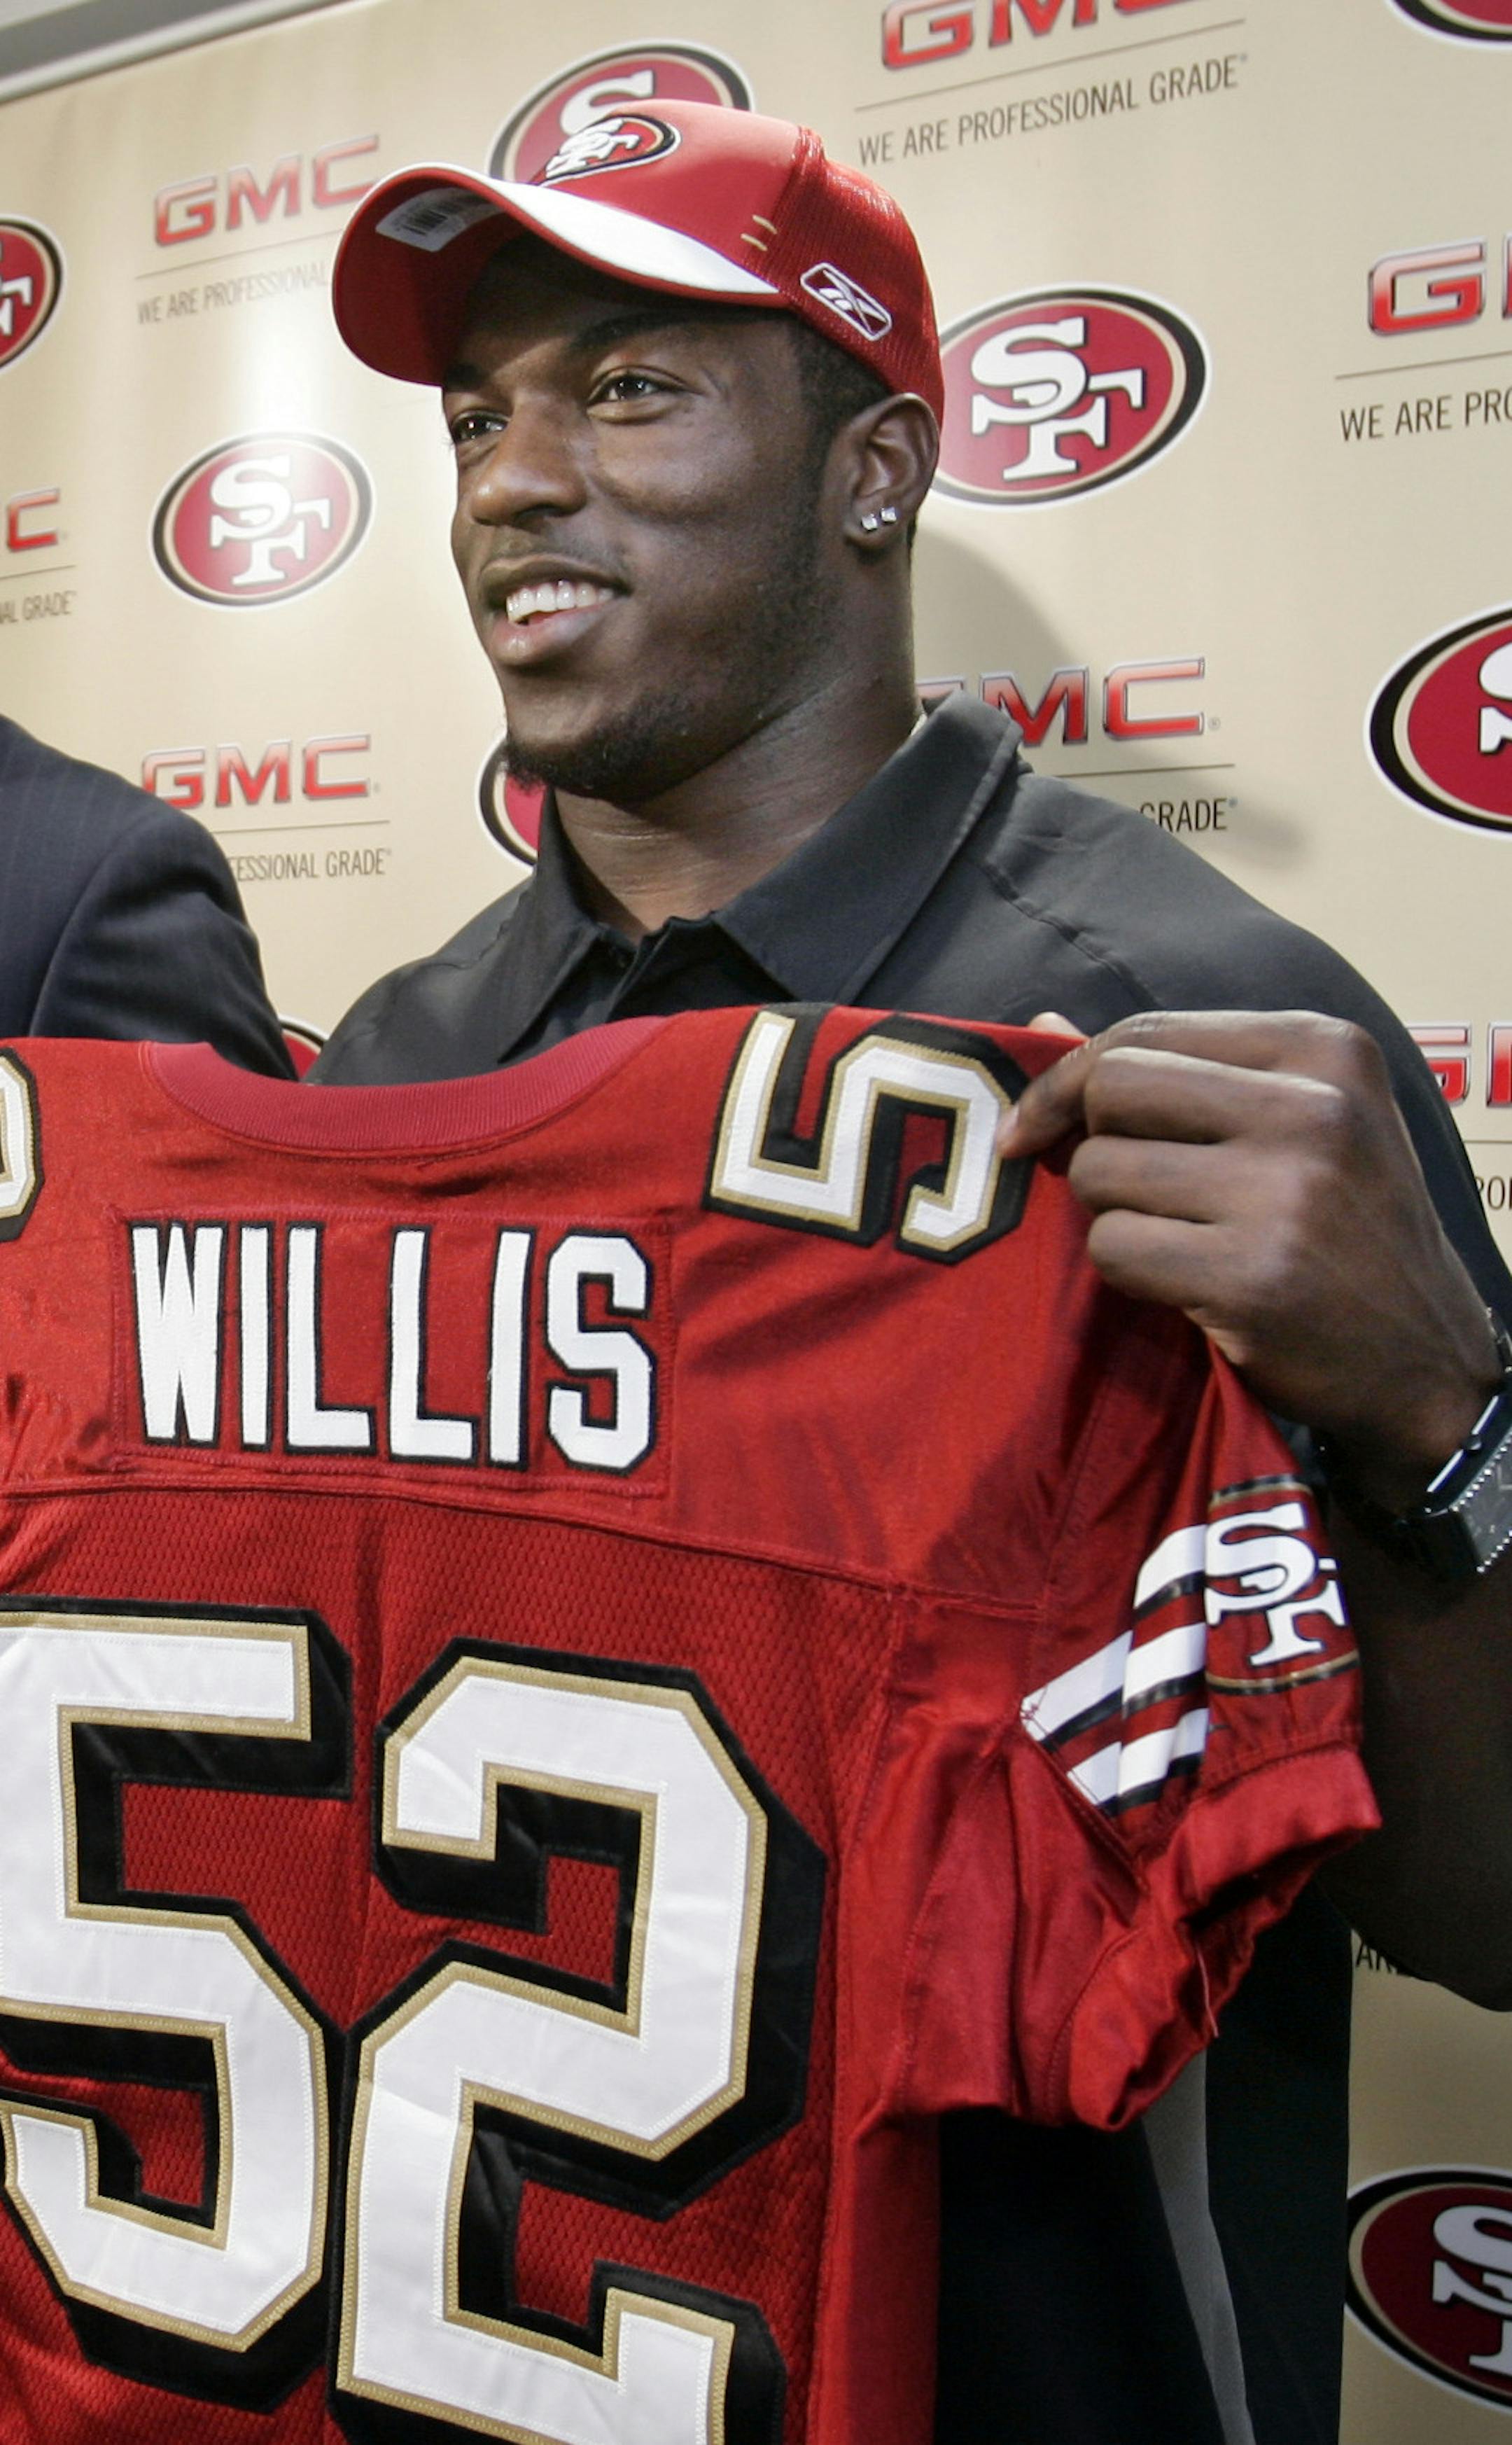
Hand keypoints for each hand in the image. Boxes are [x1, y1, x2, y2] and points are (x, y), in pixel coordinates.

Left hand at [999, 1009, 1498, 1507]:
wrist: (1423, 1357)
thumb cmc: (1342, 1229)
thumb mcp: (1295, 1121)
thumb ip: (1178, 1069)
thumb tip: (1043, 1019)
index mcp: (1322, 1049)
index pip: (1144, 1032)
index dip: (1067, 1078)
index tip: (1033, 1126)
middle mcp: (1312, 1108)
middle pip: (1113, 1088)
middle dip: (1092, 1144)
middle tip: (1127, 1192)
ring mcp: (1284, 1193)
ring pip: (1101, 1172)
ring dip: (1111, 1216)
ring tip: (1179, 1240)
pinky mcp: (1251, 1277)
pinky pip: (1113, 1249)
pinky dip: (1129, 1274)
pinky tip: (1187, 1285)